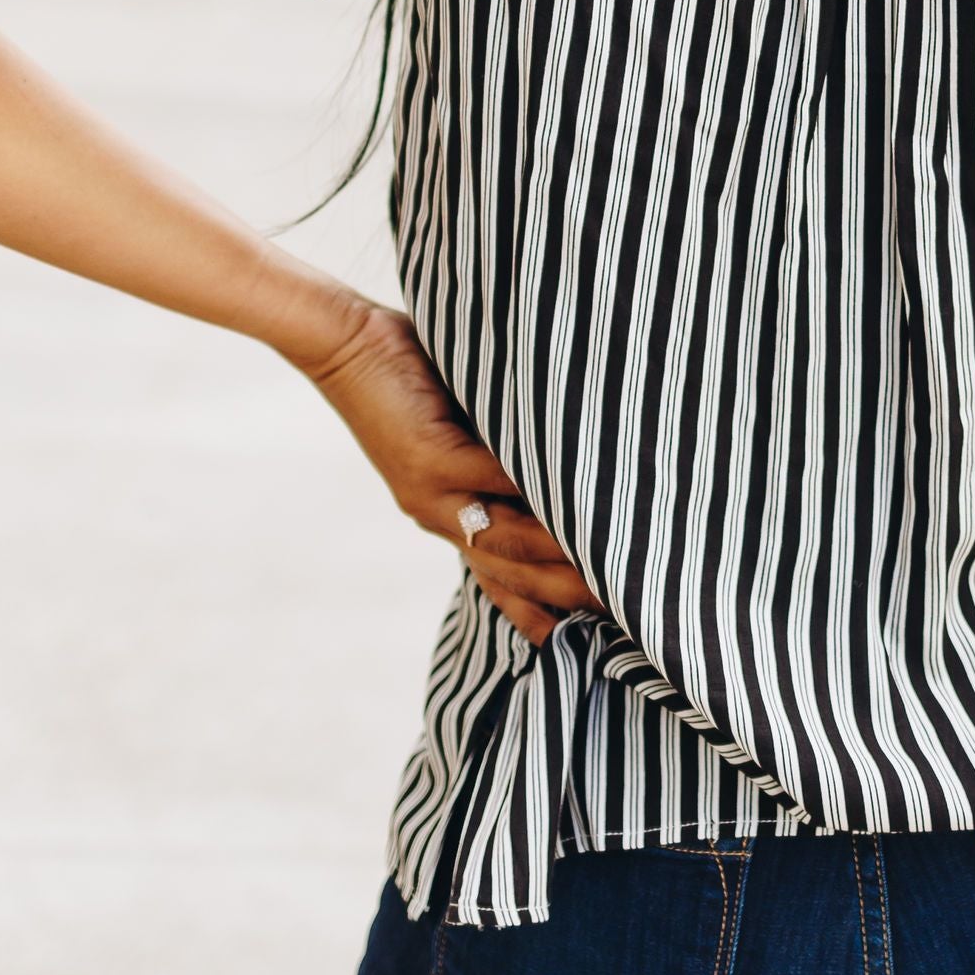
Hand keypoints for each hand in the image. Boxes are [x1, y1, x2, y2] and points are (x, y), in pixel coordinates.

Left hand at [280, 285, 598, 645]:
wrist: (345, 345)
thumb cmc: (412, 377)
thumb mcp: (465, 431)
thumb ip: (509, 458)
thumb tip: (575, 463)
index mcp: (450, 518)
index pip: (506, 583)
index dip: (549, 612)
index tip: (602, 630)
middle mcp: (441, 519)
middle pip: (516, 575)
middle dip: (572, 592)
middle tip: (629, 603)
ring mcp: (432, 495)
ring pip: (508, 541)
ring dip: (565, 551)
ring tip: (617, 556)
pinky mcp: (429, 460)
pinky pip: (495, 480)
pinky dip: (538, 487)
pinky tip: (579, 487)